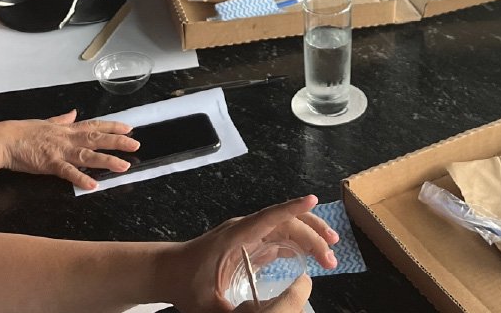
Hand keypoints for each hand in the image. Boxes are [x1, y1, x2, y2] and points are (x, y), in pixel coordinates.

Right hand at [0, 110, 138, 190]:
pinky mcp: (51, 164)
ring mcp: (61, 151)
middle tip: (135, 145)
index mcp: (68, 129)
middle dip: (118, 141)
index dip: (113, 127)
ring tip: (123, 166)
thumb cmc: (24, 132)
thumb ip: (63, 120)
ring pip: (89, 155)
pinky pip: (69, 172)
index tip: (129, 128)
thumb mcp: (48, 122)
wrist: (6, 140)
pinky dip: (81, 177)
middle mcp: (69, 138)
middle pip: (98, 139)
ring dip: (107, 160)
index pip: (95, 126)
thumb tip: (73, 113)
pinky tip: (93, 184)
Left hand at [156, 195, 336, 311]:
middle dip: (311, 233)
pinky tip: (309, 254)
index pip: (269, 218)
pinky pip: (278, 237)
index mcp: (236, 236)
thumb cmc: (186, 284)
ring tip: (329, 251)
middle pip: (284, 222)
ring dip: (308, 235)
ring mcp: (248, 234)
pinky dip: (296, 242)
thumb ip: (233, 311)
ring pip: (284, 227)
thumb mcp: (207, 305)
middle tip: (332, 253)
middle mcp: (245, 230)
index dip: (292, 208)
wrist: (167, 271)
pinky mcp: (249, 243)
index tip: (313, 199)